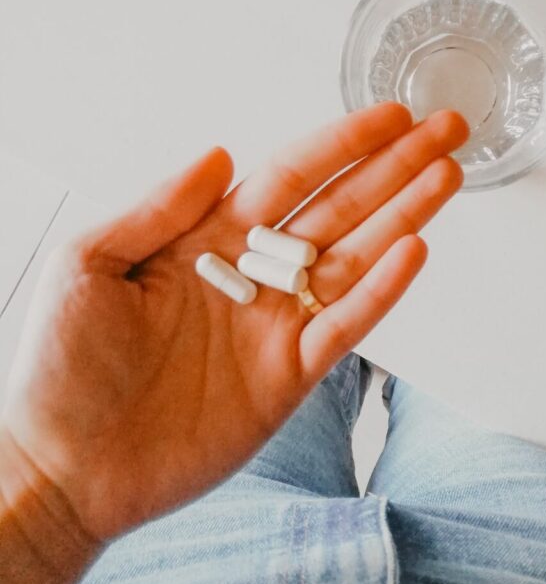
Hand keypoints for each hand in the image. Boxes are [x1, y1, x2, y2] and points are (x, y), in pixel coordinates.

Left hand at [0, 104, 467, 544]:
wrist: (63, 467)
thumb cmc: (60, 367)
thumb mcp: (88, 264)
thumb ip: (158, 207)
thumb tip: (218, 154)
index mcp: (208, 238)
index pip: (289, 175)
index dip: (341, 144)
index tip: (389, 116)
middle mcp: (252, 274)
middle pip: (338, 208)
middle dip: (394, 167)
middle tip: (443, 130)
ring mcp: (275, 324)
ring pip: (354, 259)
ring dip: (403, 217)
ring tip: (447, 177)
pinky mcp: (288, 376)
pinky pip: (344, 327)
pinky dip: (381, 291)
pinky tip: (413, 252)